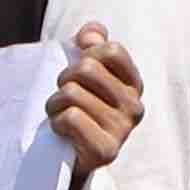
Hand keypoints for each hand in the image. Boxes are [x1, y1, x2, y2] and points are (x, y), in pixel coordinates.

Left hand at [44, 16, 145, 169]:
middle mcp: (134, 106)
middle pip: (86, 68)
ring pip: (72, 93)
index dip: (86, 54)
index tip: (79, 71)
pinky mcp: (106, 151)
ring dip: (55, 103)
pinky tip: (61, 129)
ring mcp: (122, 130)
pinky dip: (57, 121)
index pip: (111, 51)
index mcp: (133, 84)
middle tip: (64, 95)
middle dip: (64, 79)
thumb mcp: (86, 74)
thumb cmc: (79, 108)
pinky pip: (71, 117)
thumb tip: (91, 32)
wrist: (70, 157)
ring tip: (60, 114)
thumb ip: (92, 46)